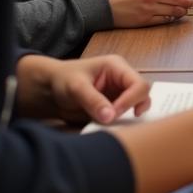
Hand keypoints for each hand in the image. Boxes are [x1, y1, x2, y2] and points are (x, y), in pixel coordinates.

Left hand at [15, 54, 150, 124]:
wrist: (50, 90)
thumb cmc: (63, 80)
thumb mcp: (76, 88)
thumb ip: (93, 101)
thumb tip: (110, 117)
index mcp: (117, 67)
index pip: (138, 84)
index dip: (131, 100)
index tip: (113, 114)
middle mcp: (122, 79)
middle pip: (142, 94)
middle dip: (131, 108)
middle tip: (111, 119)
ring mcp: (120, 93)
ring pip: (137, 106)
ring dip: (127, 116)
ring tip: (109, 122)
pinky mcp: (114, 106)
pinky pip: (125, 115)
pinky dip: (120, 122)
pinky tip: (108, 126)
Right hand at [104, 0, 192, 27]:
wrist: (102, 4)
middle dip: (188, 1)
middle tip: (192, 2)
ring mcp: (148, 9)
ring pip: (172, 10)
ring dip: (181, 11)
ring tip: (185, 10)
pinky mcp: (144, 20)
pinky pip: (163, 20)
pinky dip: (170, 18)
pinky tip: (173, 16)